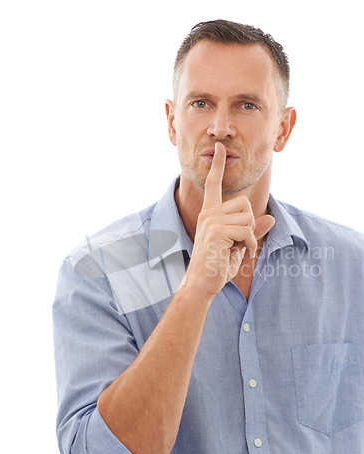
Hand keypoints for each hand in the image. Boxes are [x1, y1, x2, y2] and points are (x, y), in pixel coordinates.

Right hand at [180, 142, 274, 300]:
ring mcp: (210, 221)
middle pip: (245, 203)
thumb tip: (271, 219)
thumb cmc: (218, 265)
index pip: (214, 184)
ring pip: (247, 217)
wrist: (203, 283)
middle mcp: (208, 214)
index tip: (219, 148)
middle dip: (250, 224)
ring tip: (239, 249)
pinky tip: (240, 253)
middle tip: (240, 242)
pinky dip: (249, 244)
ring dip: (250, 236)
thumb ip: (252, 231)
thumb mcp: (239, 245)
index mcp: (210, 214)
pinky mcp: (216, 231)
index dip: (218, 166)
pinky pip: (246, 230)